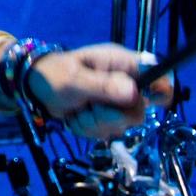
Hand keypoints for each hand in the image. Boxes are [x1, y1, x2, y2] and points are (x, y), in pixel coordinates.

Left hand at [26, 43, 172, 139]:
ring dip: (95, 123)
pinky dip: (88, 129)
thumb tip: (133, 92)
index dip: (160, 91)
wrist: (35, 88)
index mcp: (121, 63)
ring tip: (78, 110)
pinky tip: (76, 117)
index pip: (158, 75)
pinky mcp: (107, 116)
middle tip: (89, 107)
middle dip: (111, 116)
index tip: (140, 104)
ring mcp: (116, 100)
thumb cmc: (53, 75)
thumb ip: (103, 86)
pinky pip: (107, 132)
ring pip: (121, 125)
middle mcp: (123, 81)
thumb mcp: (75, 79)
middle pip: (139, 111)